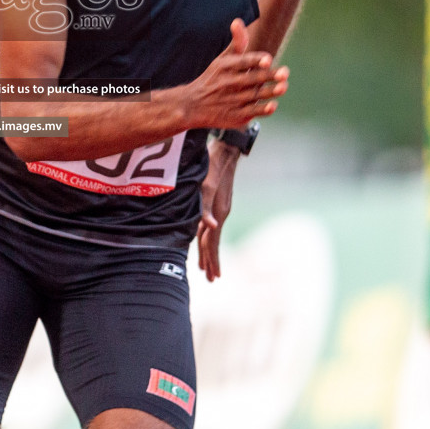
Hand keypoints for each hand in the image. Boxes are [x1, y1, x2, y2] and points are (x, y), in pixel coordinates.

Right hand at [184, 19, 286, 129]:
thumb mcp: (222, 59)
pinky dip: (263, 109)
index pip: (243, 62)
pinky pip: (252, 112)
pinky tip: (273, 105)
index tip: (268, 60)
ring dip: (270, 91)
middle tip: (284, 73)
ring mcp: (232, 101)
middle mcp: (228, 83)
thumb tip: (238, 21)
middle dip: (269, 76)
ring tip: (283, 87)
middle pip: (252, 79)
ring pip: (255, 95)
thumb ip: (236, 43)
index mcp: (225, 67)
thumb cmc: (213, 78)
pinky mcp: (235, 116)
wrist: (192, 105)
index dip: (256, 60)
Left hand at [196, 140, 240, 281]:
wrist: (226, 149)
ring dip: (209, 251)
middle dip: (211, 261)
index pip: (213, 242)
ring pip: (211, 234)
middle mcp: (221, 213)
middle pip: (213, 242)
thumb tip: (211, 226)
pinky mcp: (218, 202)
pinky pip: (210, 225)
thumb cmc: (213, 165)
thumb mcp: (206, 186)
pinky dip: (207, 236)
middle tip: (212, 279)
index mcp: (219, 213)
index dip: (212, 260)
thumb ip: (206, 207)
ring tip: (207, 267)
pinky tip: (203, 237)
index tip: (214, 276)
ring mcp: (220, 208)